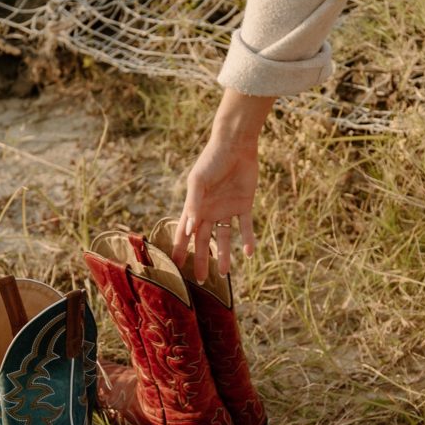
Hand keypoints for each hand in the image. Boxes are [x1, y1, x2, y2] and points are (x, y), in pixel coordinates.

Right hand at [172, 89, 274, 281]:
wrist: (236, 145)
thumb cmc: (212, 159)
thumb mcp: (199, 181)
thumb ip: (194, 204)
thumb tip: (191, 230)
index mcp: (195, 205)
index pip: (185, 231)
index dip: (180, 248)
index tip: (176, 265)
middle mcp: (210, 210)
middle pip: (204, 241)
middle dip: (201, 259)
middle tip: (201, 279)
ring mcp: (227, 209)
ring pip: (224, 238)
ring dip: (224, 255)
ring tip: (224, 273)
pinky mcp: (244, 205)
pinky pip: (245, 227)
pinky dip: (247, 239)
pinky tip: (248, 253)